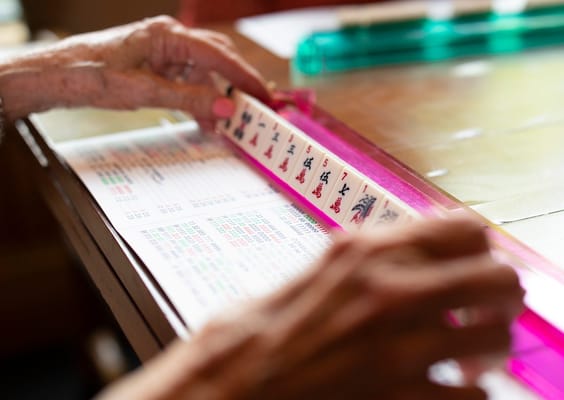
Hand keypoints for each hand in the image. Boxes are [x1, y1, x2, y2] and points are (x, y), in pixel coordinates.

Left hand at [0, 16, 270, 124]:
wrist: (55, 76)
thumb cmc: (92, 75)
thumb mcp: (146, 92)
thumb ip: (190, 99)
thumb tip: (226, 108)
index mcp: (168, 36)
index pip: (218, 55)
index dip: (244, 77)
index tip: (263, 95)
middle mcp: (168, 38)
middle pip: (215, 59)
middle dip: (234, 85)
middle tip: (253, 108)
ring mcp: (160, 51)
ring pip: (201, 72)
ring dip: (213, 98)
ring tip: (223, 124)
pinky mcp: (153, 65)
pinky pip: (185, 81)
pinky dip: (196, 100)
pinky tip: (201, 118)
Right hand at [98, 216, 523, 399]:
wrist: (230, 382)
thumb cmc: (262, 329)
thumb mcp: (318, 270)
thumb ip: (373, 257)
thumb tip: (419, 250)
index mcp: (364, 250)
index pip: (464, 228)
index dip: (482, 247)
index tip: (476, 265)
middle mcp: (387, 291)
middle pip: (497, 280)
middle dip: (502, 298)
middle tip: (486, 312)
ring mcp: (396, 347)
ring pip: (496, 341)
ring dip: (490, 350)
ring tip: (470, 357)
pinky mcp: (396, 398)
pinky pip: (472, 399)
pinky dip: (467, 395)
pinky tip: (444, 390)